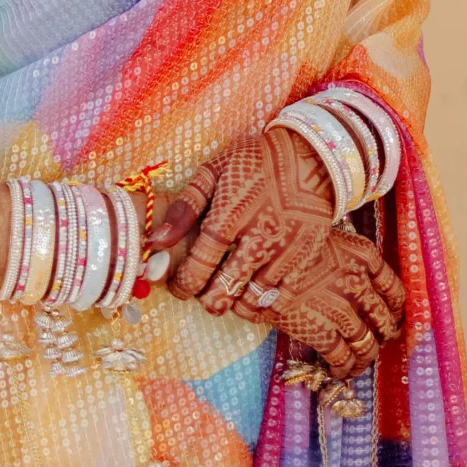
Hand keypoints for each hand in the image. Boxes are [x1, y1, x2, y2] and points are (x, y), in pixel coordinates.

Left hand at [153, 127, 404, 381]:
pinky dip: (260, 308)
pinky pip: (278, 302)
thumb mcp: (214, 171)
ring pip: (250, 301)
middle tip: (201, 293)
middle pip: (224, 290)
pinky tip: (250, 297)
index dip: (184, 283)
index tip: (178, 286)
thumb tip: (157, 240)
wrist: (309, 159)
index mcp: (229, 215)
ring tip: (225, 294)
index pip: (199, 264)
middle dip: (206, 299)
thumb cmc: (254, 163)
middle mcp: (256, 239)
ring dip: (232, 303)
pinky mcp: (303, 262)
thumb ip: (185, 207)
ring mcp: (282, 253)